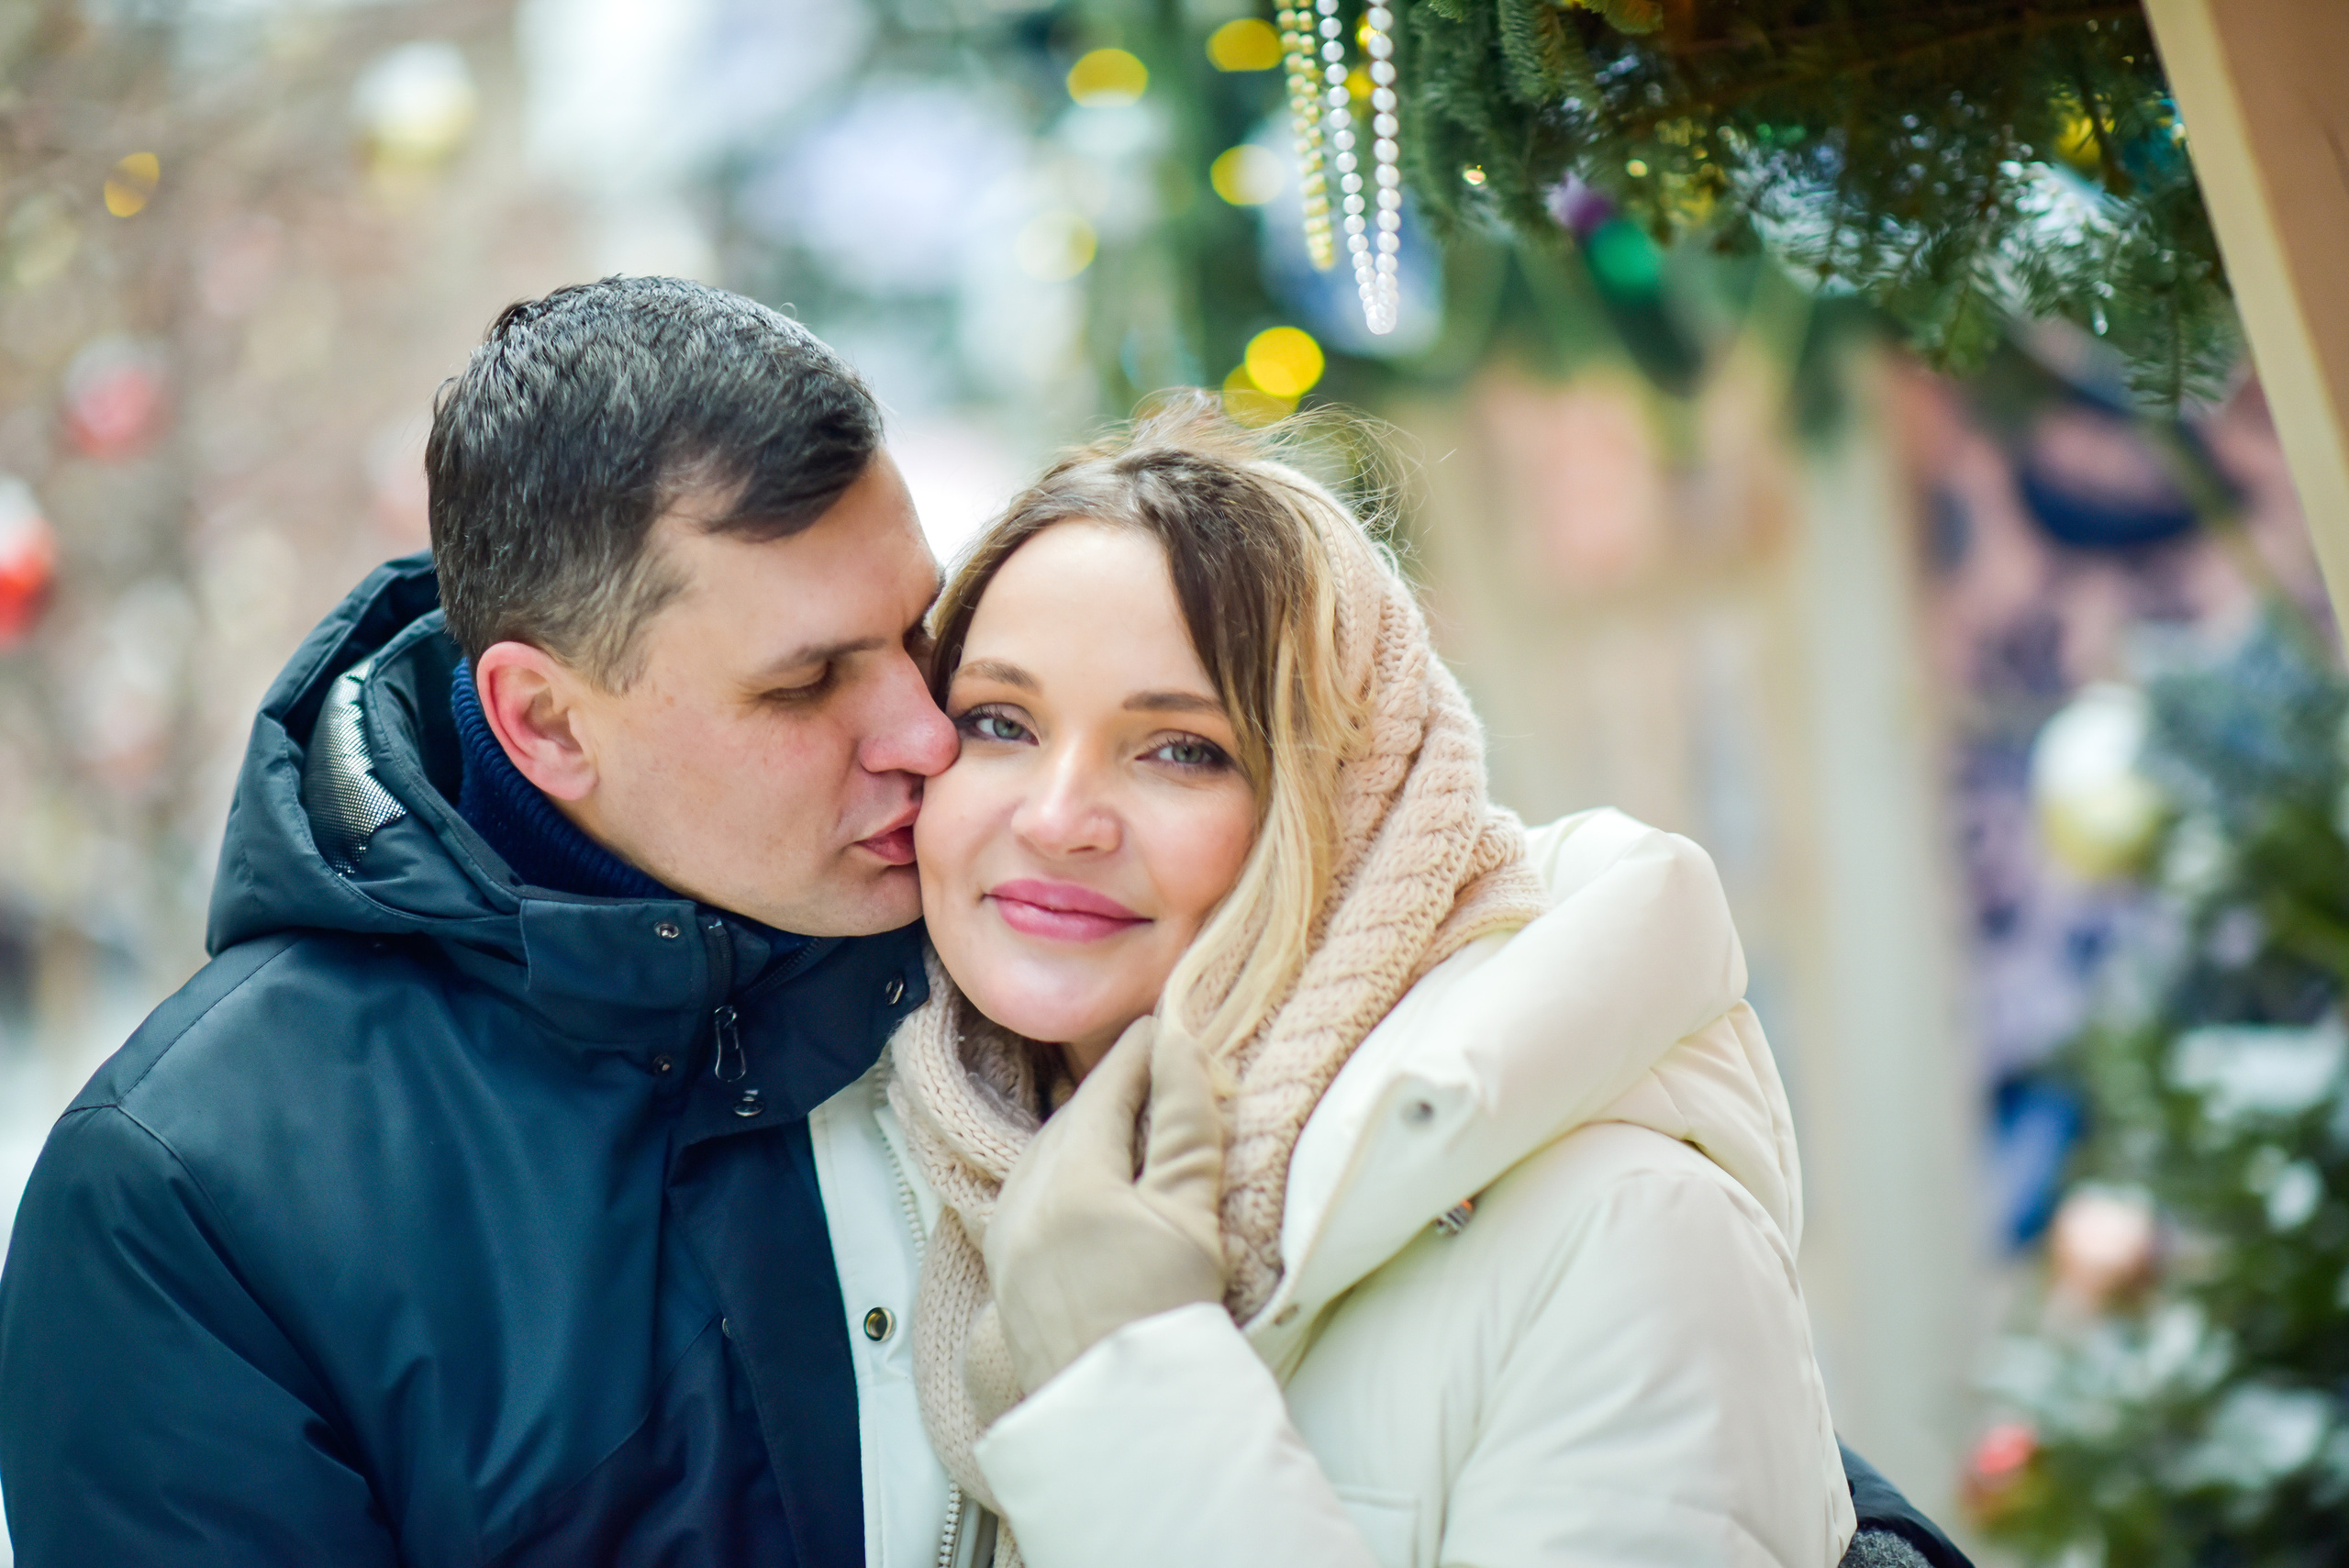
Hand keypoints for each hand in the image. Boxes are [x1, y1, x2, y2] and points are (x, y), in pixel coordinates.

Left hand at [984, 1015, 1227, 1394]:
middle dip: (1119, 1090)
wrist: (1120, 1417)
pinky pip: (1033, 1190)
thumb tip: (1180, 1044)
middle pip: (1073, 1116)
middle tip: (1167, 1072)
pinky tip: (1100, 1182)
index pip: (1108, 1084)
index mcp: (1068, 1173)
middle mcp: (1022, 1194)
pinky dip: (1069, 1170)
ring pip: (1049, 1152)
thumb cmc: (1165, 1315)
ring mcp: (1006, 1231)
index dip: (1145, 1051)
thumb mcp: (1189, 1211)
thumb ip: (1185, 1122)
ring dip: (1092, 1130)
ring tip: (1141, 1125)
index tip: (1175, 1023)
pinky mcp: (1005, 1266)